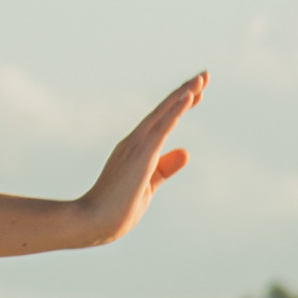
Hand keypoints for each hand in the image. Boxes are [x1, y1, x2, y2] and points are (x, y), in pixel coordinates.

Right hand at [80, 72, 206, 245]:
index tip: (196, 93)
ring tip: (201, 79)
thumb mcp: (149, 186)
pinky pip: (163, 127)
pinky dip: (176, 110)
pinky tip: (189, 96)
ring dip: (184, 94)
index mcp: (135, 150)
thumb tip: (186, 151)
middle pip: (164, 110)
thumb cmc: (116, 210)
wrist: (92, 222)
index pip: (161, 122)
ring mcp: (136, 145)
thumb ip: (165, 168)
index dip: (180, 105)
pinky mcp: (142, 153)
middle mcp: (134, 141)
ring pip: (164, 113)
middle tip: (204, 76)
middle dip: (186, 91)